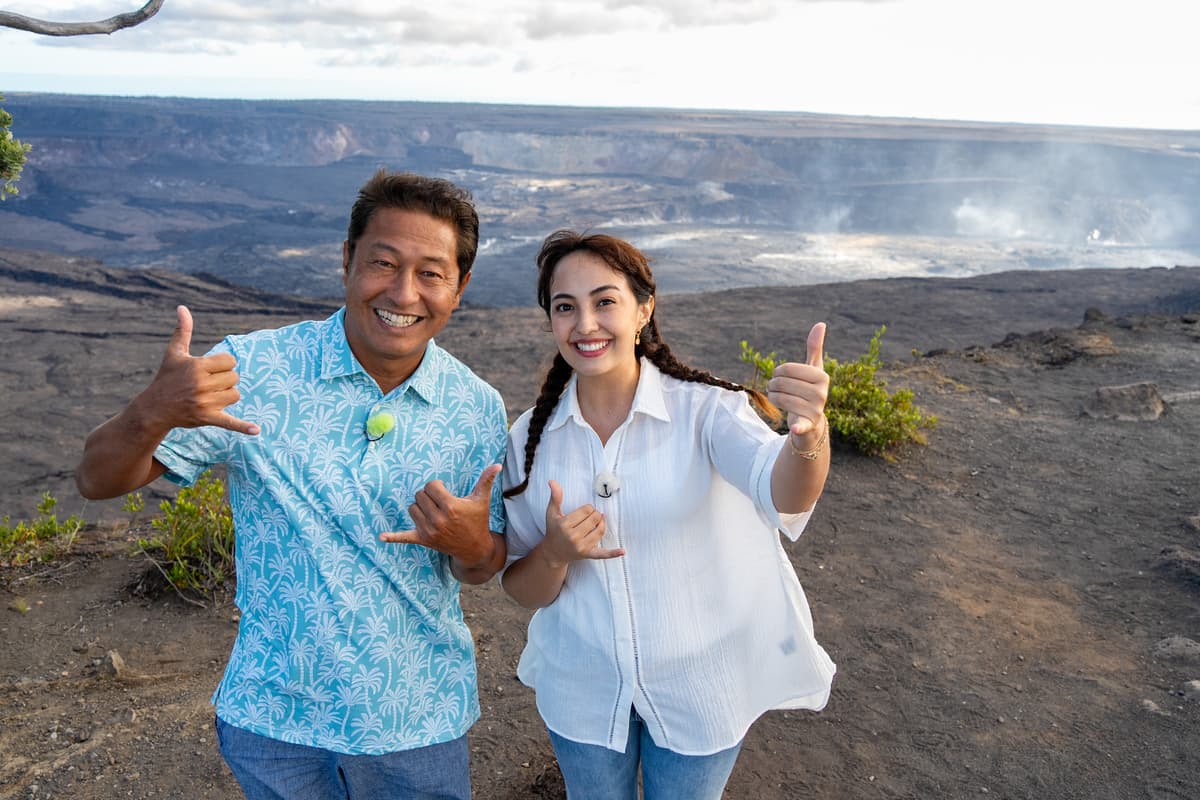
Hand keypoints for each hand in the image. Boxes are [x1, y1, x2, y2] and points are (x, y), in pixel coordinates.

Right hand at [140, 305, 258, 434]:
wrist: (155, 408)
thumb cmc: (166, 377)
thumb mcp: (174, 353)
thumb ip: (183, 330)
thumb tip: (182, 308)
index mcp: (197, 366)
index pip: (230, 361)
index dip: (223, 364)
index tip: (210, 369)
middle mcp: (202, 384)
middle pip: (235, 378)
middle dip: (225, 380)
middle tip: (208, 384)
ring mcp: (205, 402)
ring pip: (235, 395)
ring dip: (227, 395)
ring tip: (210, 396)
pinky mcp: (207, 418)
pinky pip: (230, 422)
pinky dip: (243, 427)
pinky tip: (256, 431)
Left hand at [380, 464, 501, 567]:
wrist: (474, 548)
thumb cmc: (478, 520)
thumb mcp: (481, 500)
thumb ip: (486, 481)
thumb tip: (496, 465)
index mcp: (451, 507)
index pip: (431, 486)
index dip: (437, 486)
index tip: (445, 492)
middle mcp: (438, 519)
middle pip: (420, 495)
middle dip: (428, 496)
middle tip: (440, 502)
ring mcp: (429, 530)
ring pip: (412, 508)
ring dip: (420, 507)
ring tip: (433, 512)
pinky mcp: (423, 539)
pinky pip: (404, 537)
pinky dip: (393, 537)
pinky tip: (381, 537)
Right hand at [538, 480, 622, 568]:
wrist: (553, 552)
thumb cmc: (554, 530)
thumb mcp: (552, 512)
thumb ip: (555, 496)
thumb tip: (552, 481)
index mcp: (564, 525)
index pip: (586, 510)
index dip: (587, 508)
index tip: (582, 512)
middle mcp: (573, 537)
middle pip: (595, 518)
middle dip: (594, 515)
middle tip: (588, 518)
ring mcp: (581, 547)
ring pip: (600, 530)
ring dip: (601, 524)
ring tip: (597, 522)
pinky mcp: (587, 554)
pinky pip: (602, 553)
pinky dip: (613, 553)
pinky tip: (622, 551)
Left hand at [767, 322, 828, 437]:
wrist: (812, 420)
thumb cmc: (809, 389)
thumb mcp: (813, 369)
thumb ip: (814, 348)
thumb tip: (820, 324)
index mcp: (822, 377)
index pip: (787, 369)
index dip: (778, 372)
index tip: (782, 377)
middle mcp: (821, 393)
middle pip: (781, 383)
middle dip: (773, 385)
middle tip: (777, 389)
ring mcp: (815, 410)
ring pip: (779, 398)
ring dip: (772, 397)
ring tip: (777, 398)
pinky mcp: (808, 425)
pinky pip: (801, 424)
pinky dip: (798, 427)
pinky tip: (795, 428)